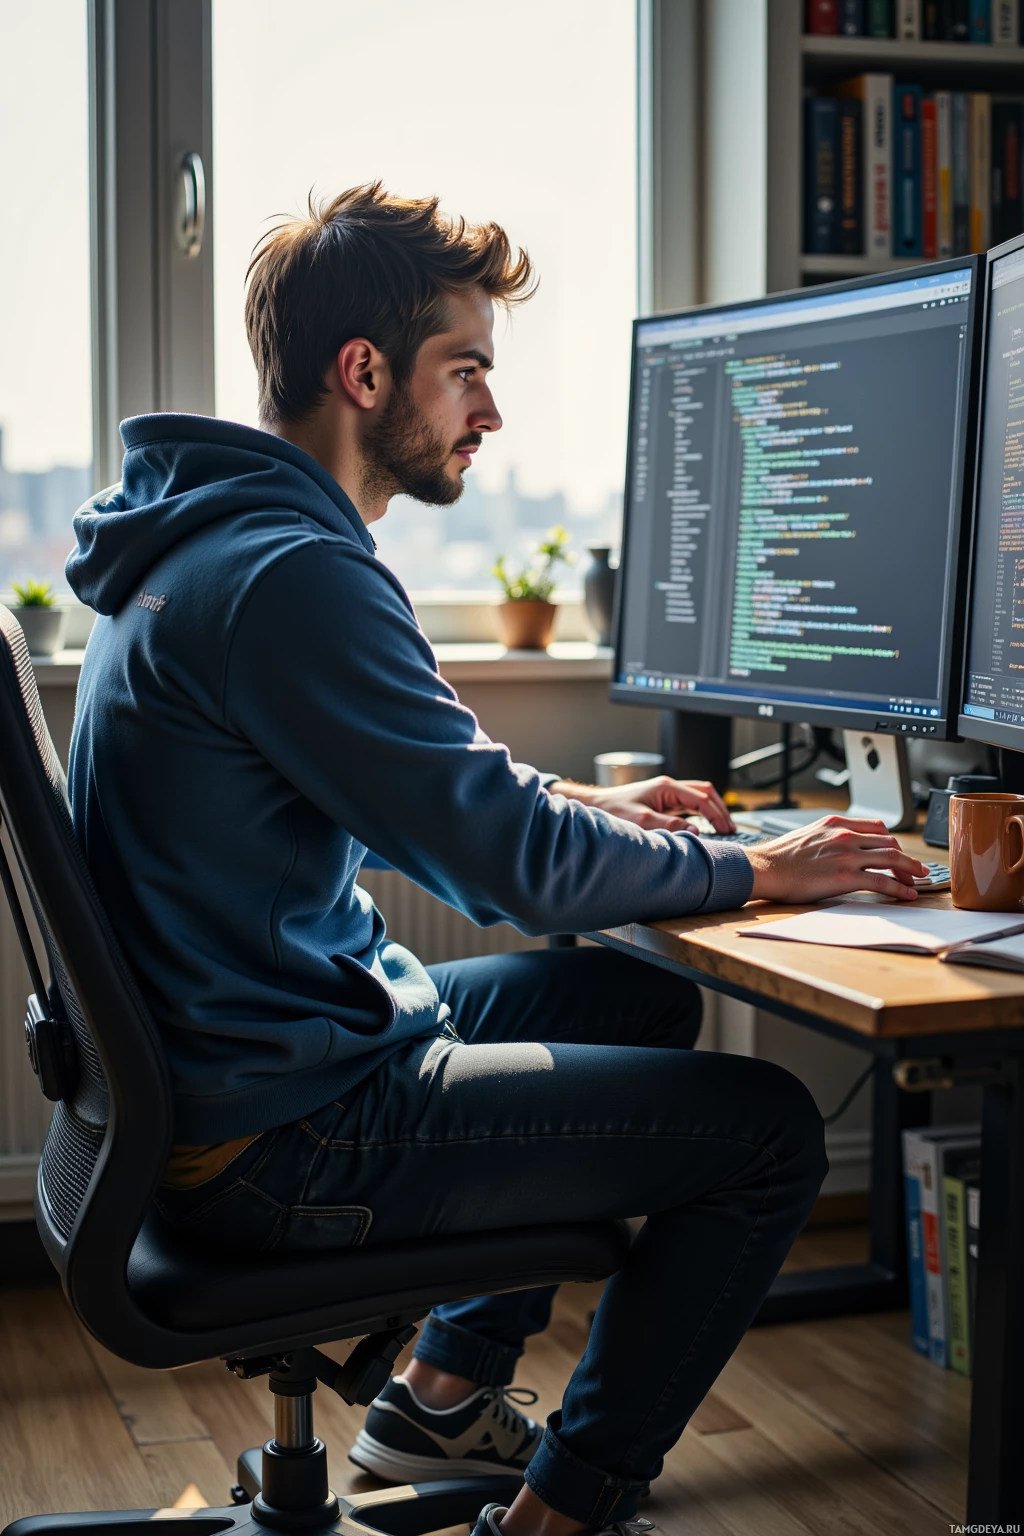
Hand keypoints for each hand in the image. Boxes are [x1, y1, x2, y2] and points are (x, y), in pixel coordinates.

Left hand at [548, 775, 734, 833]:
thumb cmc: (614, 811)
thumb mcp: (642, 821)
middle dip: (720, 809)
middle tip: (730, 828)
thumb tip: (695, 831)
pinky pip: (689, 803)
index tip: (726, 829)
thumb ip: (669, 826)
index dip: (716, 814)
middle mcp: (669, 787)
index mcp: (667, 788)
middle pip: (705, 792)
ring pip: (699, 795)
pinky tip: (704, 824)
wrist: (596, 806)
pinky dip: (701, 812)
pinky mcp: (662, 801)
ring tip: (723, 826)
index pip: (701, 798)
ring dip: (712, 809)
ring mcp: (666, 793)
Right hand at [746, 815, 928, 903]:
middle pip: (889, 842)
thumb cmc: (781, 856)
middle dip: (905, 857)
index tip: (897, 852)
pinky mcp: (846, 876)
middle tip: (913, 870)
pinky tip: (906, 894)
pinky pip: (882, 881)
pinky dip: (899, 888)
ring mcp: (847, 855)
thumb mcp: (809, 834)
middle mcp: (845, 836)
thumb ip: (830, 837)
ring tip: (918, 880)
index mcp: (836, 824)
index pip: (877, 827)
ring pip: (892, 858)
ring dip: (910, 870)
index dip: (893, 841)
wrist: (766, 868)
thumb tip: (843, 848)